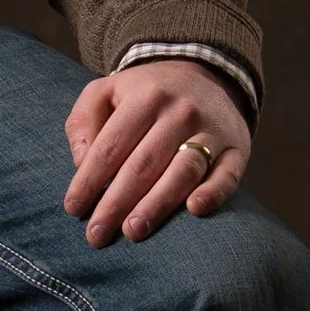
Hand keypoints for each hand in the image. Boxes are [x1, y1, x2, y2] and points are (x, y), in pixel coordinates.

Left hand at [62, 58, 249, 244]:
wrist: (206, 76)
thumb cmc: (146, 94)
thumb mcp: (107, 90)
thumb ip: (83, 120)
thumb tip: (80, 162)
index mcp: (145, 96)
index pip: (111, 145)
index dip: (89, 179)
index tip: (73, 208)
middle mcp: (181, 112)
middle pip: (143, 164)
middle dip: (116, 202)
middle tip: (97, 234)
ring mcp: (211, 131)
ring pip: (182, 171)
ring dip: (157, 204)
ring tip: (133, 231)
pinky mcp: (236, 150)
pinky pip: (228, 174)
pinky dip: (214, 192)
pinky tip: (195, 209)